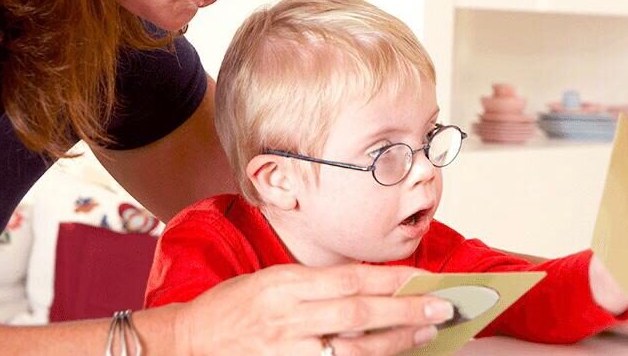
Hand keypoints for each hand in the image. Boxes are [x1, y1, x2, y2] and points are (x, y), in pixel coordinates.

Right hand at [176, 263, 452, 355]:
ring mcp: (286, 351)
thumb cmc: (227, 310)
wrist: (185, 344)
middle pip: (358, 314)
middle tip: (441, 307)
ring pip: (354, 350)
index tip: (421, 279)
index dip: (390, 280)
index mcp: (281, 284)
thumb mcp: (266, 281)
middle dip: (404, 311)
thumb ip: (312, 285)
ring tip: (424, 334)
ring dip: (394, 342)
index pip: (347, 278)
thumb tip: (367, 287)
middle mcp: (286, 317)